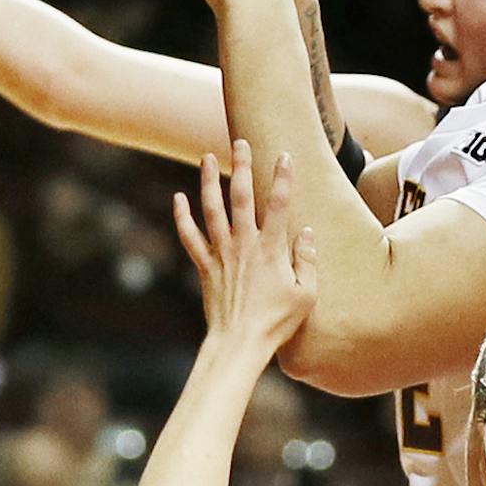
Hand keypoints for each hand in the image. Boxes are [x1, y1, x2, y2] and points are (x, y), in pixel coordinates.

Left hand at [173, 140, 318, 346]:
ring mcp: (221, 254)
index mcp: (271, 250)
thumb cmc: (276, 322)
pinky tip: (178, 198)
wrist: (239, 343)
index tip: (285, 156)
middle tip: (241, 142)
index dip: (282, 179)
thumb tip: (308, 232)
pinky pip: (190, 237)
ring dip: (209, 181)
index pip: (278, 206)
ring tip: (207, 157)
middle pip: (241, 197)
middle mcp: (244, 245)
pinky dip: (182, 217)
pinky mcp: (204, 267)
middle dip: (242, 166)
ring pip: (212, 210)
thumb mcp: (306, 294)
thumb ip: (308, 261)